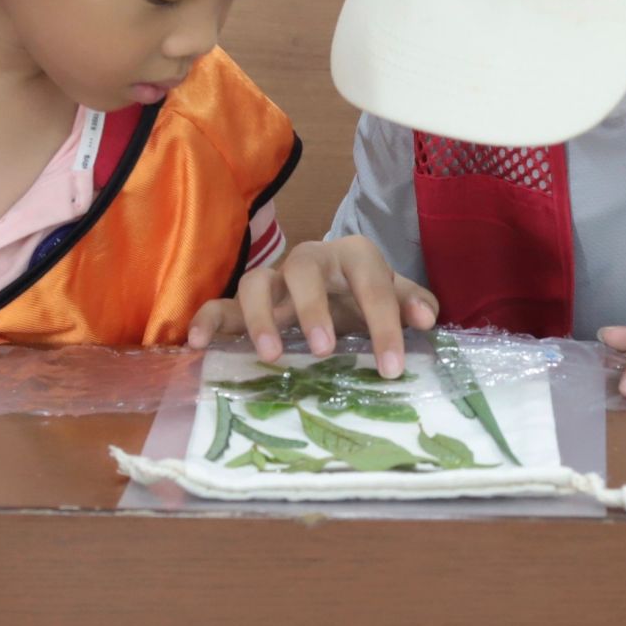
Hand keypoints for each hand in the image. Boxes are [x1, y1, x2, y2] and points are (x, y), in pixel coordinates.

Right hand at [186, 236, 438, 377]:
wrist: (332, 285)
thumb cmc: (363, 295)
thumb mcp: (393, 295)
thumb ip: (413, 302)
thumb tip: (426, 318)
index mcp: (353, 257)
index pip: (371, 284)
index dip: (384, 324)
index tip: (391, 368)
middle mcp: (309, 261)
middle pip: (303, 267)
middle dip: (313, 307)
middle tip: (324, 350)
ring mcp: (272, 281)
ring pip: (256, 282)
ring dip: (261, 317)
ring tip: (271, 356)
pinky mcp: (242, 304)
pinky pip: (218, 305)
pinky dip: (206, 320)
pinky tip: (198, 346)